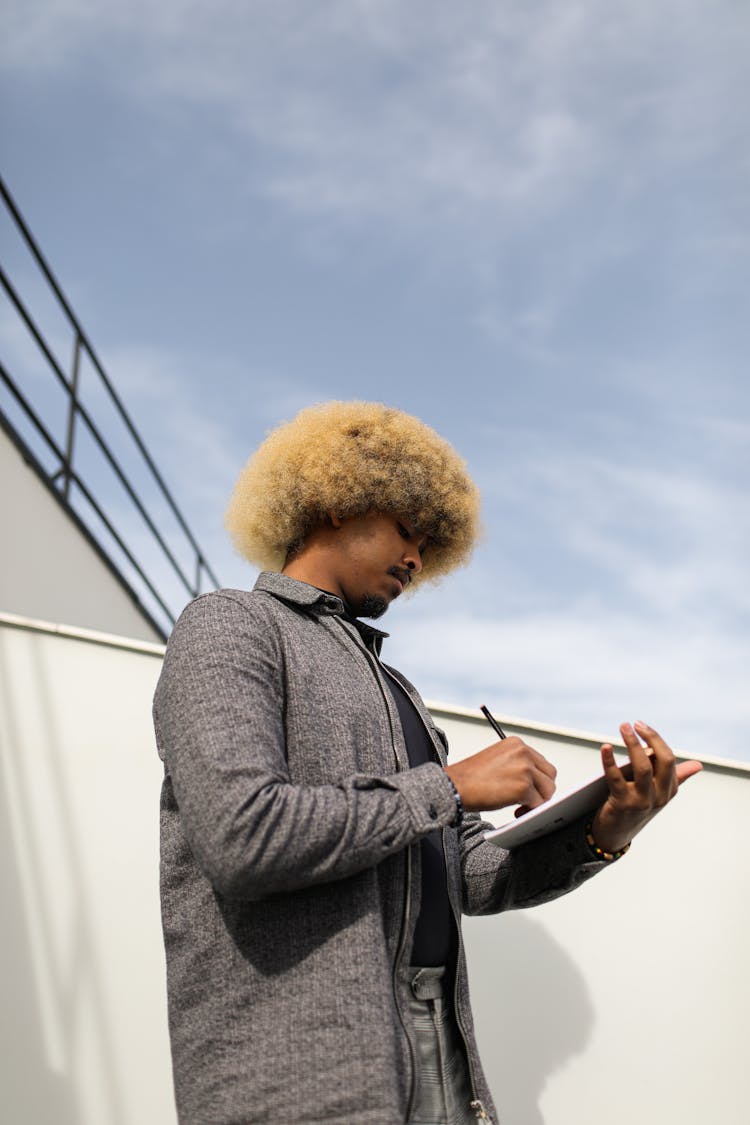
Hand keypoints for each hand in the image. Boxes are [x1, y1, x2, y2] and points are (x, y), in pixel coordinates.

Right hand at [445, 737, 556, 812]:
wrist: (455, 785)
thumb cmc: (470, 777)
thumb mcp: (497, 759)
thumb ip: (517, 764)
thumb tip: (534, 779)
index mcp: (516, 744)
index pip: (540, 762)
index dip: (537, 778)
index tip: (528, 788)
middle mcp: (523, 753)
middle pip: (549, 774)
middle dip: (542, 789)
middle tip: (528, 800)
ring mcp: (525, 770)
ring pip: (548, 790)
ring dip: (538, 801)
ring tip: (521, 807)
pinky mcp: (523, 788)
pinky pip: (539, 804)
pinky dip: (530, 811)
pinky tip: (516, 811)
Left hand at [590, 721, 701, 853]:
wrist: (615, 834)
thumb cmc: (637, 807)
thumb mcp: (657, 793)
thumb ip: (675, 777)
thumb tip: (697, 765)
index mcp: (669, 790)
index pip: (669, 759)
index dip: (656, 740)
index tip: (642, 726)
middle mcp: (659, 796)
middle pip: (663, 761)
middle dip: (650, 738)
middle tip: (634, 723)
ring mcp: (642, 801)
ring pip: (642, 768)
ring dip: (633, 744)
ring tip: (624, 727)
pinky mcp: (622, 804)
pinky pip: (615, 778)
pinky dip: (609, 761)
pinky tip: (605, 747)